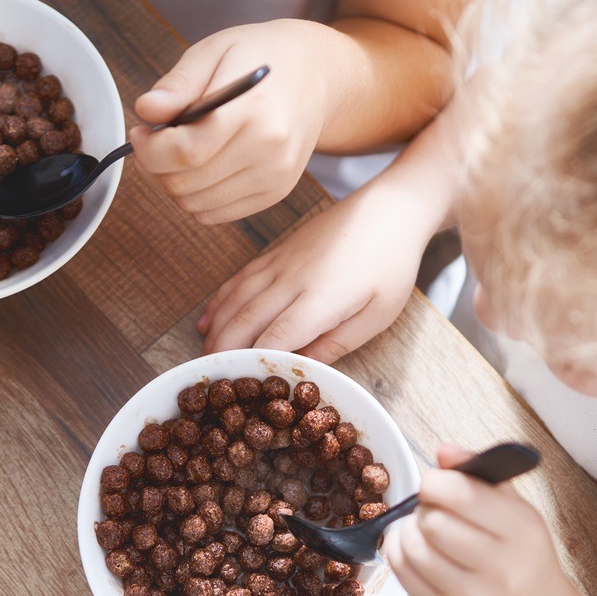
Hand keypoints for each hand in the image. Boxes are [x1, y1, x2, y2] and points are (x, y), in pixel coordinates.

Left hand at [131, 18, 339, 223]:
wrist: (314, 75)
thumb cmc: (260, 57)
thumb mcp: (214, 51)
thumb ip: (178, 83)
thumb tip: (146, 109)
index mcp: (253, 107)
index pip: (186, 151)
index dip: (149, 149)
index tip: (141, 133)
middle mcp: (269, 148)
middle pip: (186, 183)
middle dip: (155, 167)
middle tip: (153, 142)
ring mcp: (275, 175)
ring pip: (196, 205)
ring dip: (173, 184)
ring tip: (178, 153)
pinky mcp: (276, 192)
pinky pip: (215, 214)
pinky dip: (196, 197)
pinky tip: (200, 167)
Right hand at [199, 189, 424, 359]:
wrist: (390, 208)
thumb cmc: (391, 263)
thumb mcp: (378, 314)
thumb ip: (338, 342)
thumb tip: (304, 367)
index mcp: (320, 299)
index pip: (276, 338)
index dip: (255, 363)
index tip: (244, 387)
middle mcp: (291, 279)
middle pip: (246, 319)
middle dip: (225, 351)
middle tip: (212, 379)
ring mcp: (280, 262)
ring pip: (235, 298)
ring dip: (216, 328)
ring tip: (205, 355)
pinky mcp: (277, 252)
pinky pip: (239, 279)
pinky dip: (220, 301)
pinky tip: (208, 319)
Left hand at [384, 444, 573, 595]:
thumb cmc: (523, 556)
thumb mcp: (517, 510)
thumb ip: (479, 475)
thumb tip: (443, 450)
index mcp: (522, 531)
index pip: (462, 494)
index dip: (437, 482)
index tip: (437, 484)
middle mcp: (500, 567)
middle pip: (433, 521)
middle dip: (426, 507)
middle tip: (436, 510)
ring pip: (413, 547)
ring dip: (409, 529)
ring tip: (424, 529)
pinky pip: (402, 572)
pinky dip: (398, 551)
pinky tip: (412, 546)